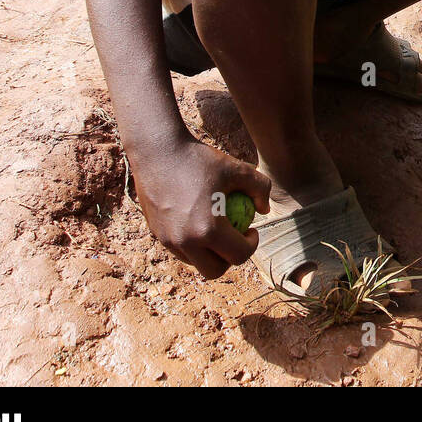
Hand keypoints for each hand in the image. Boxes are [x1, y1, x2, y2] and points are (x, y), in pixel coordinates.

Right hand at [128, 135, 271, 278]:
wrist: (157, 152)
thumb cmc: (200, 159)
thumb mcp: (238, 169)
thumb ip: (260, 188)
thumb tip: (264, 210)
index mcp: (207, 230)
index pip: (238, 256)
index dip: (252, 245)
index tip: (252, 229)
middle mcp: (185, 242)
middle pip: (215, 270)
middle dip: (230, 258)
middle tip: (236, 237)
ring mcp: (167, 240)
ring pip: (195, 263)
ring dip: (210, 253)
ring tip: (218, 229)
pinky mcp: (156, 234)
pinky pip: (180, 250)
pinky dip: (193, 245)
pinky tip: (199, 221)